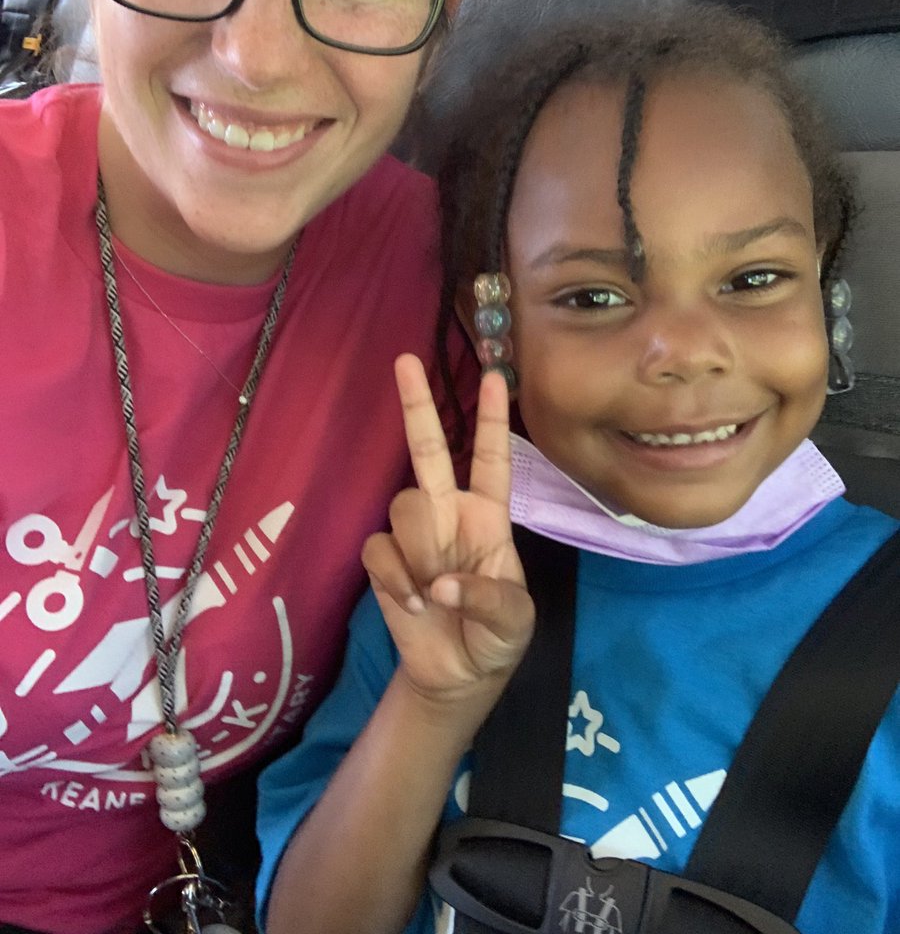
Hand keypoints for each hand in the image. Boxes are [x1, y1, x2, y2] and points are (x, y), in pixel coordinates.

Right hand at [362, 354, 534, 706]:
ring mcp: (415, 533)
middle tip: (406, 360)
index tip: (495, 376)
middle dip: (417, 404)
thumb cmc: (497, 637)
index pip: (492, 458)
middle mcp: (449, 511)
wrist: (459, 676)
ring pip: (405, 505)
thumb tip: (443, 584)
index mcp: (489, 515)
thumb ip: (489, 598)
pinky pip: (379, 548)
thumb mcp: (514, 621)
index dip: (492, 419)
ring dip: (422, 550)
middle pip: (429, 448)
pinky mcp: (385, 559)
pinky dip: (397, 578)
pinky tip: (414, 602)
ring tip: (436, 590)